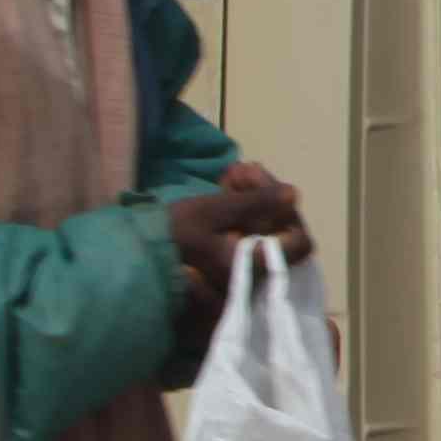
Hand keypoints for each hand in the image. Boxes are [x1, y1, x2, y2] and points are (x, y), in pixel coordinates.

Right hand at [167, 167, 309, 302]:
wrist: (140, 253)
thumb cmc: (174, 235)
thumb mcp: (213, 212)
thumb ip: (255, 203)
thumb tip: (294, 194)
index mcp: (256, 265)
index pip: (300, 243)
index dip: (290, 214)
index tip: (269, 189)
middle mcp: (256, 271)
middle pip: (281, 229)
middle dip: (267, 195)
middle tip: (243, 168)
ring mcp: (245, 266)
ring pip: (266, 226)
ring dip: (255, 196)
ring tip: (232, 172)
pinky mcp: (232, 256)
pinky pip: (250, 230)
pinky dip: (243, 207)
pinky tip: (228, 183)